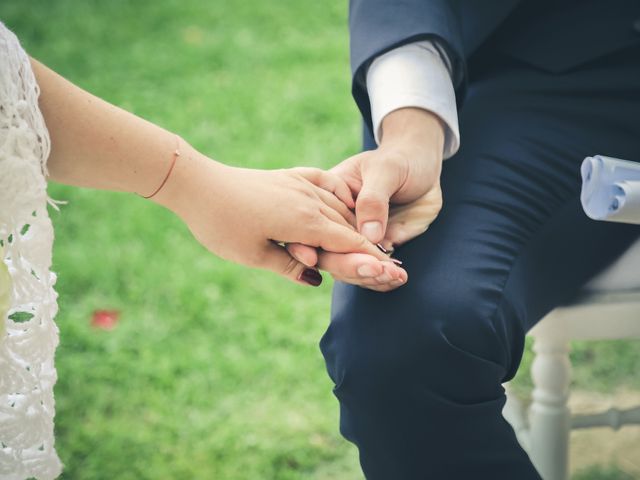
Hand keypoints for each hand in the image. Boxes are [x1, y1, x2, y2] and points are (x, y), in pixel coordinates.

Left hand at [153, 147, 388, 284]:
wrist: (199, 185)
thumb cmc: (222, 225)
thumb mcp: (254, 255)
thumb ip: (289, 267)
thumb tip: (316, 279)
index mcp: (303, 221)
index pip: (348, 242)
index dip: (372, 258)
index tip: (394, 271)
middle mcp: (309, 199)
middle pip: (349, 225)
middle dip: (370, 244)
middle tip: (389, 263)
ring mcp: (300, 184)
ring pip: (339, 205)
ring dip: (356, 225)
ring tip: (371, 241)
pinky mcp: (290, 176)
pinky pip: (326, 183)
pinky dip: (340, 195)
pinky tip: (346, 201)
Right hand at [287, 108, 443, 290]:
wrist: (422, 163)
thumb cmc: (399, 159)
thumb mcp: (386, 170)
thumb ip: (374, 200)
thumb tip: (369, 236)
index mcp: (328, 200)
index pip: (311, 227)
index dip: (306, 246)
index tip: (313, 260)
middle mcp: (338, 224)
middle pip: (328, 254)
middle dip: (348, 266)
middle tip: (376, 269)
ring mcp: (357, 239)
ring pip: (351, 269)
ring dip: (369, 277)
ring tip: (394, 275)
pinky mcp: (377, 249)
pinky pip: (374, 271)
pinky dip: (384, 280)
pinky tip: (398, 278)